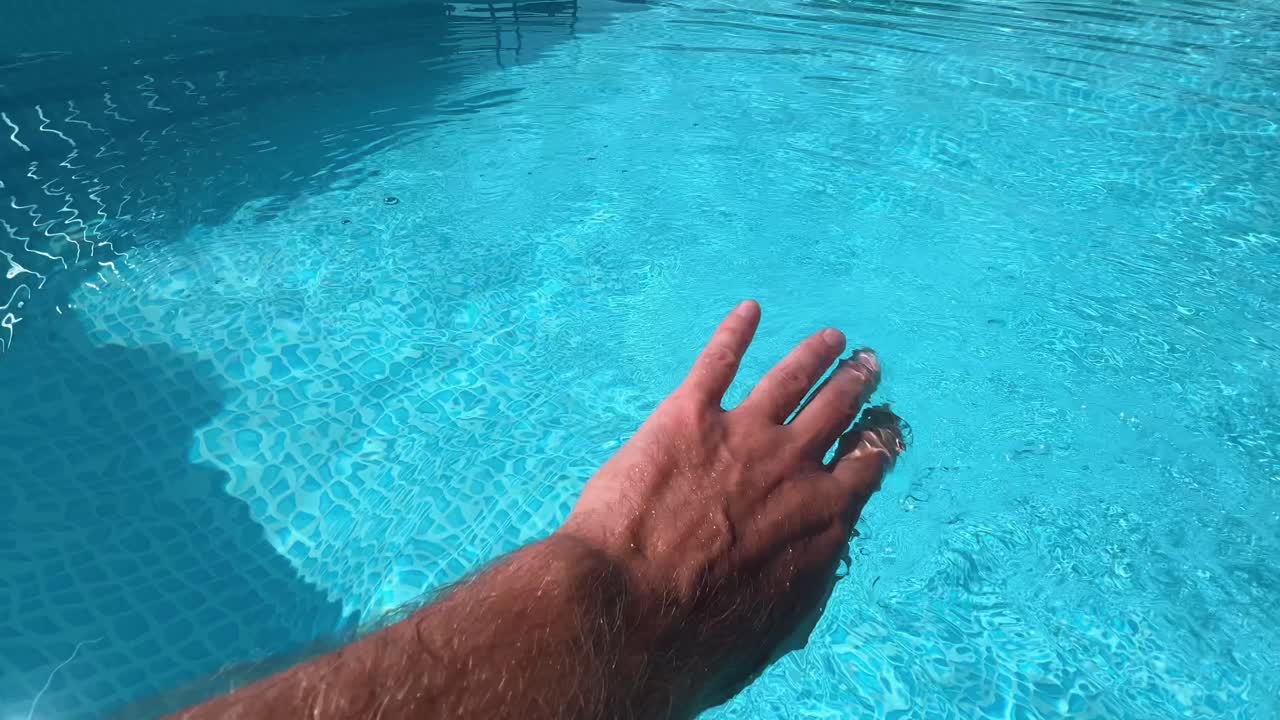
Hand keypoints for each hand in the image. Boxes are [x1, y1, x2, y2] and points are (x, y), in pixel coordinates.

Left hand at [558, 300, 905, 713]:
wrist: (629, 610)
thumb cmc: (699, 640)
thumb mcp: (775, 629)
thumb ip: (805, 586)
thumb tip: (819, 567)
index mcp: (823, 518)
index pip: (867, 464)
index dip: (878, 438)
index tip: (883, 424)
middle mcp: (794, 466)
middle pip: (837, 412)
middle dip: (854, 384)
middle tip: (864, 363)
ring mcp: (743, 434)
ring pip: (791, 378)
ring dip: (814, 353)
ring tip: (829, 338)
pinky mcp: (687, 416)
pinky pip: (718, 360)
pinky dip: (735, 332)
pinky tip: (748, 311)